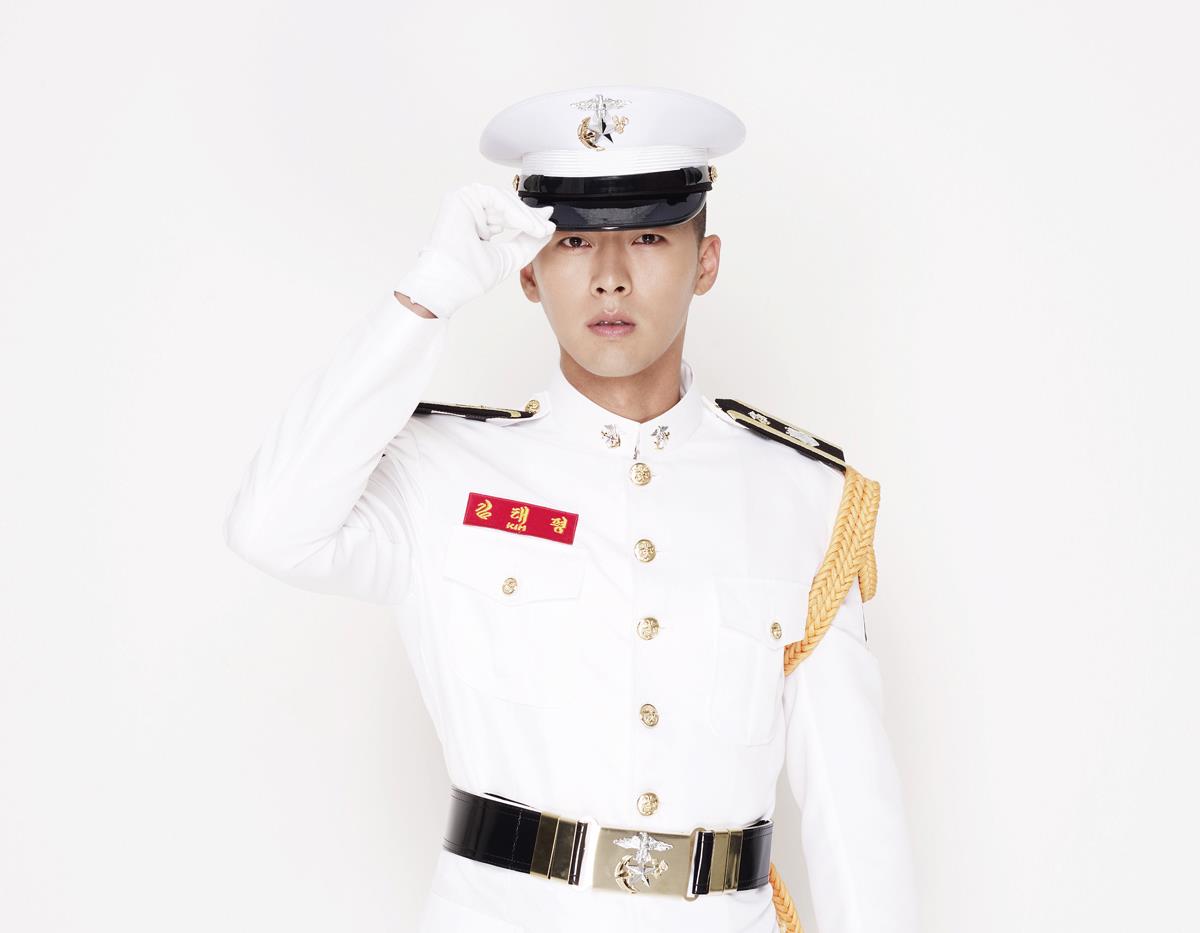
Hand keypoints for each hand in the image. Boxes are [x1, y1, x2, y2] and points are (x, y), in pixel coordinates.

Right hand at [393, 183, 555, 318]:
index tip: (548, 223)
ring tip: (539, 231)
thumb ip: (528, 242)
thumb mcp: (511, 256)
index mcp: (478, 223)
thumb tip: (548, 227)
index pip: (508, 213)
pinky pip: (496, 198)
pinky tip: (527, 226)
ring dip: (526, 216)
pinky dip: (515, 212)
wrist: (451, 284)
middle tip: (547, 228)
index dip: (530, 218)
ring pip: (505, 200)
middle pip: (509, 205)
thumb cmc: (470, 276)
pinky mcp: (460, 197)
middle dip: (531, 217)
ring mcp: (464, 202)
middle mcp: (470, 210)